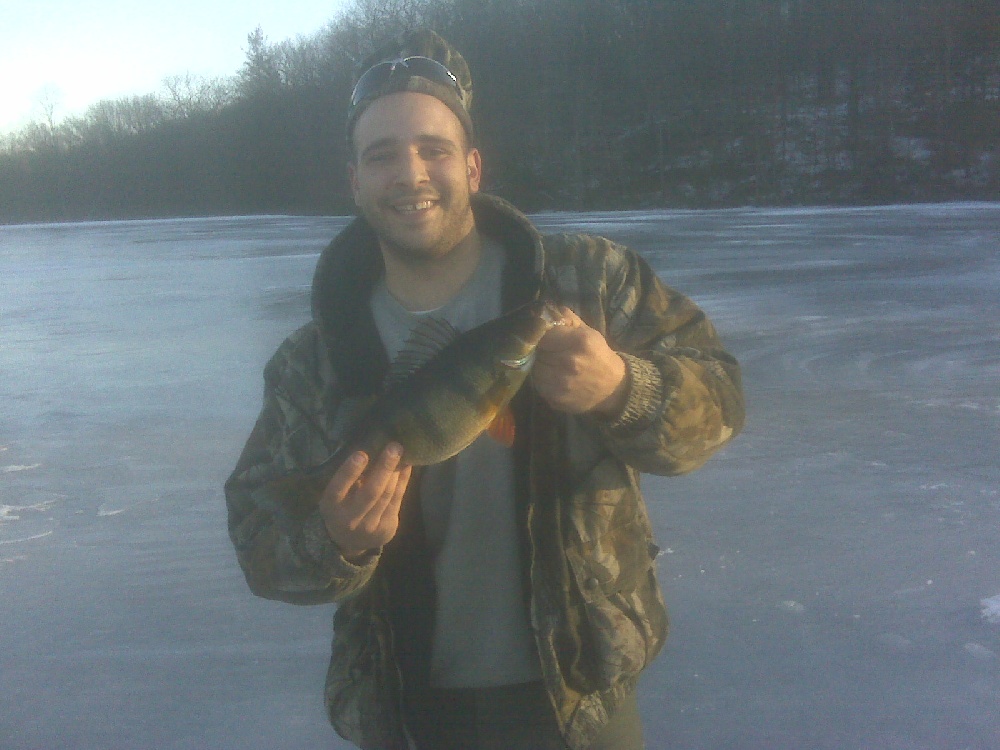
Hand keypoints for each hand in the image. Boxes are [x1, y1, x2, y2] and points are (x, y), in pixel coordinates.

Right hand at [319, 443, 411, 559]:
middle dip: (384, 469)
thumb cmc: (341, 506)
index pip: (338, 488)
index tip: (361, 454)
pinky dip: (403, 481)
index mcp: (331, 506)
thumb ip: (349, 478)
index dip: (349, 472)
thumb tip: (371, 448)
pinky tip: (407, 466)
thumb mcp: (336, 494)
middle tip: (394, 447)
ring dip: (396, 472)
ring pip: (387, 496)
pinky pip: (398, 501)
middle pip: (370, 493)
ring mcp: (370, 526)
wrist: (348, 542)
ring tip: (402, 452)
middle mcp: (350, 519)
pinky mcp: (387, 529)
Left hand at [531, 306, 628, 415]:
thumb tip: (544, 309)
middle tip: (548, 351)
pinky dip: (542, 380)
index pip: (542, 333)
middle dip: (539, 350)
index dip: (539, 334)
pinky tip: (553, 378)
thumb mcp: (588, 331)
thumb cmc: (598, 355)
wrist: (613, 387)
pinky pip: (538, 385)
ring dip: (539, 366)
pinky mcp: (555, 399)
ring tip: (551, 365)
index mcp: (579, 341)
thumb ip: (566, 318)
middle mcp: (569, 362)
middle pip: (536, 351)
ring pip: (534, 369)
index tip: (541, 337)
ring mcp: (561, 383)